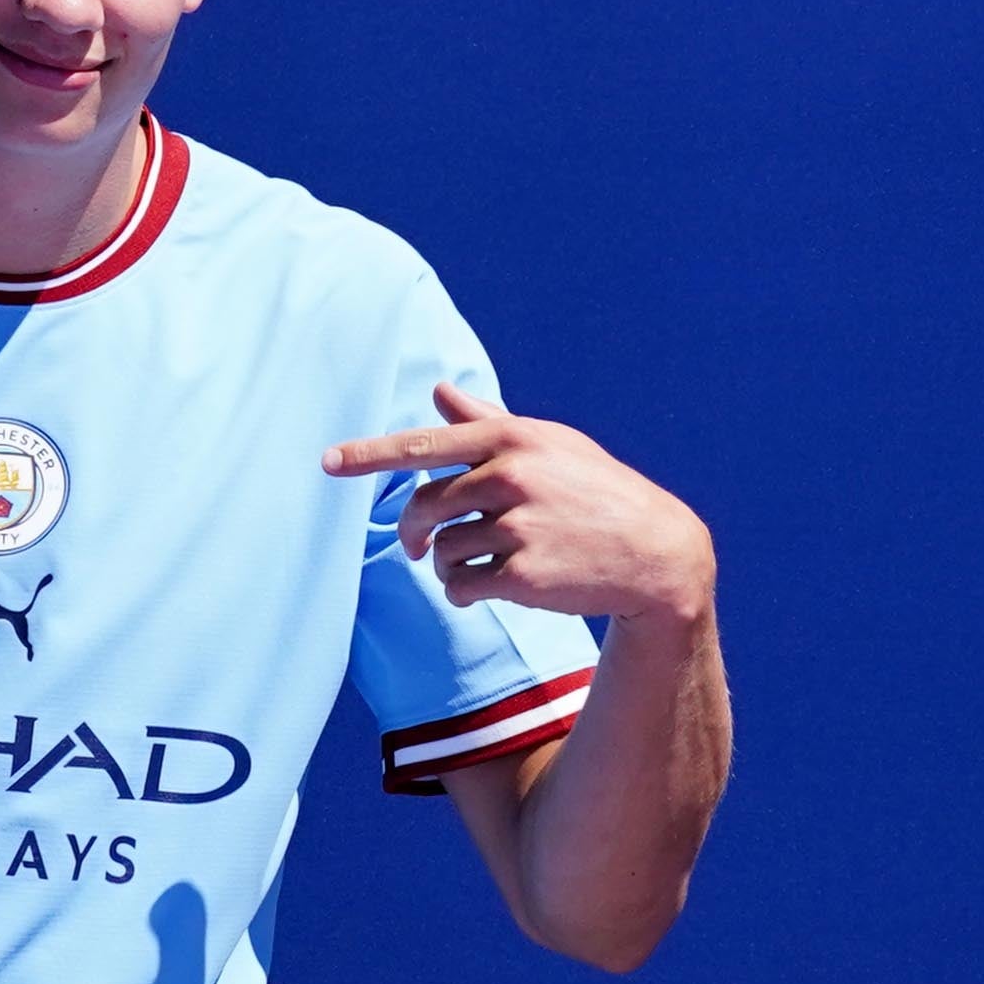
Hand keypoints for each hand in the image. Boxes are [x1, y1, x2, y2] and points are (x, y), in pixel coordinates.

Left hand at [324, 381, 713, 624]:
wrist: (655, 552)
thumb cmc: (593, 490)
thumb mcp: (549, 446)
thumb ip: (489, 423)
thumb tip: (441, 392)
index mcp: (513, 439)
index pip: (425, 446)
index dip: (370, 455)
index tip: (328, 462)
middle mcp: (511, 476)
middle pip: (423, 505)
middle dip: (413, 530)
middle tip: (417, 546)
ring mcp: (518, 526)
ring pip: (440, 549)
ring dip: (446, 564)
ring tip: (478, 564)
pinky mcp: (523, 574)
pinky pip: (460, 586)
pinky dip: (464, 592)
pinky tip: (489, 588)